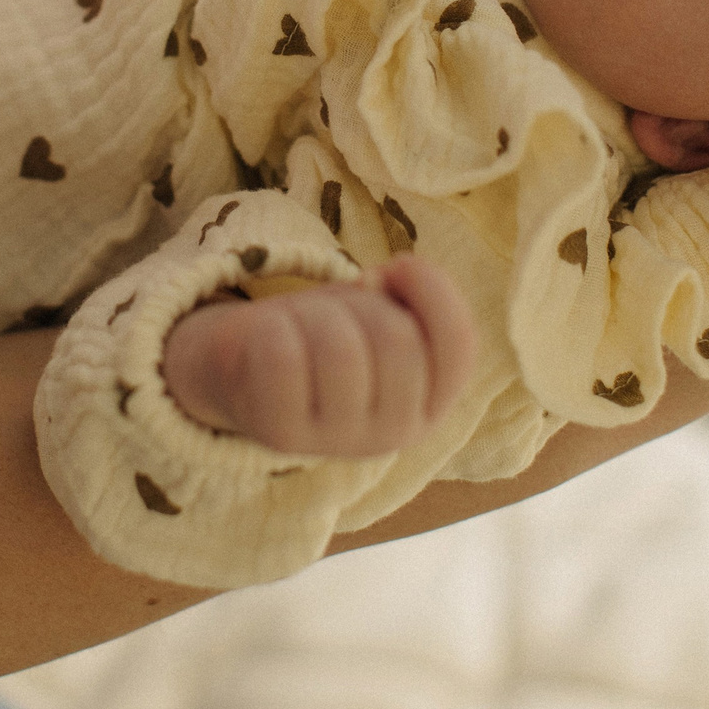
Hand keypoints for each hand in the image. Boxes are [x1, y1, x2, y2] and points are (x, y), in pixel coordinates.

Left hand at [160, 256, 476, 455]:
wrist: (250, 371)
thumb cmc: (327, 335)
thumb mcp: (381, 314)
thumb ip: (408, 300)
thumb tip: (387, 279)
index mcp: (431, 405)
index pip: (458, 344)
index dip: (432, 288)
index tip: (393, 268)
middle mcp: (394, 435)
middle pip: (397, 338)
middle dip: (360, 302)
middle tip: (335, 311)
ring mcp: (340, 441)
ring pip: (340, 346)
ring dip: (313, 313)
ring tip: (301, 327)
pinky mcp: (284, 435)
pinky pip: (284, 357)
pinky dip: (273, 327)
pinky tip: (271, 341)